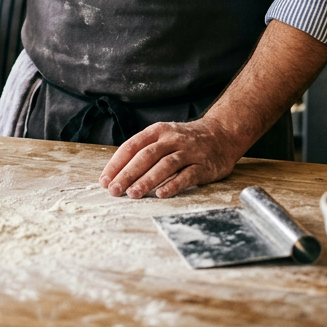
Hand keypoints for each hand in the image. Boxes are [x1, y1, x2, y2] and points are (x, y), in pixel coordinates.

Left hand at [98, 118, 244, 198]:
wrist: (221, 134)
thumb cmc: (185, 140)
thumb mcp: (163, 137)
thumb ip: (144, 150)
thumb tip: (118, 172)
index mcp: (157, 131)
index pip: (132, 146)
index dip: (117, 164)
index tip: (105, 180)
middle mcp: (171, 139)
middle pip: (145, 156)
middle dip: (127, 174)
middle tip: (114, 190)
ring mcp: (188, 152)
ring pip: (164, 165)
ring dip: (147, 180)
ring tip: (132, 194)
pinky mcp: (203, 165)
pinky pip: (186, 176)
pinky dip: (173, 185)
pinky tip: (161, 194)